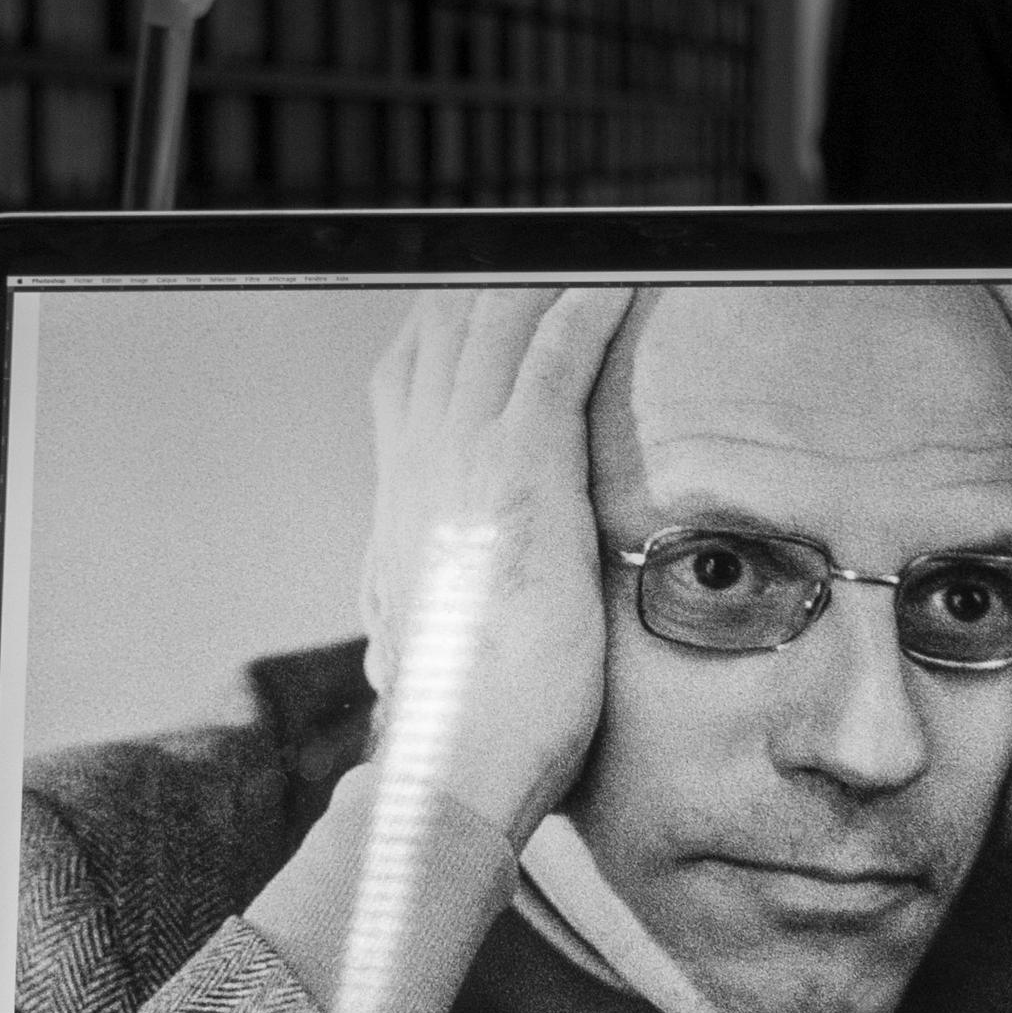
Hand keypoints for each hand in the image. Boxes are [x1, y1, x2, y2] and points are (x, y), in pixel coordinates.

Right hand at [357, 286, 635, 842]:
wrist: (448, 771)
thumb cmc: (457, 736)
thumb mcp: (424, 659)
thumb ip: (416, 625)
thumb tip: (393, 650)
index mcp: (400, 511)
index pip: (406, 385)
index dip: (442, 332)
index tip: (473, 297)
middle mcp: (418, 474)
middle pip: (439, 336)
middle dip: (486, 281)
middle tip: (540, 242)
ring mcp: (462, 469)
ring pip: (489, 332)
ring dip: (537, 277)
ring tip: (591, 241)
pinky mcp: (519, 478)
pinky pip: (550, 364)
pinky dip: (582, 311)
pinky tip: (618, 278)